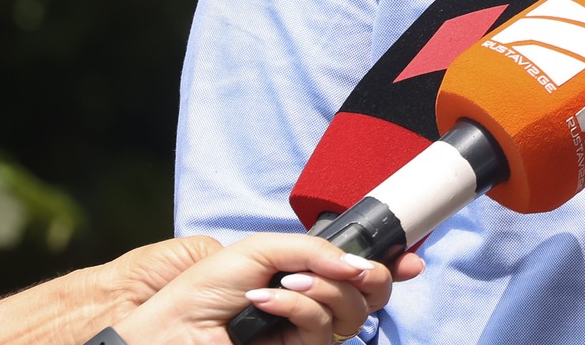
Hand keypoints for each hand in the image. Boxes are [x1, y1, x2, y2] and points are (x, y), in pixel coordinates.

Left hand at [112, 233, 416, 344]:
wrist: (171, 329)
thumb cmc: (205, 289)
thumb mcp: (264, 249)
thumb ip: (317, 250)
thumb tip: (361, 264)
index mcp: (304, 274)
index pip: (359, 271)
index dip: (392, 263)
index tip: (413, 256)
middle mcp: (311, 305)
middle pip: (370, 295)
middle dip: (369, 275)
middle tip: (351, 269)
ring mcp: (303, 334)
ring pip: (349, 313)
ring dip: (320, 289)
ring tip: (282, 284)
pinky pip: (320, 329)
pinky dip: (296, 306)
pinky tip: (266, 302)